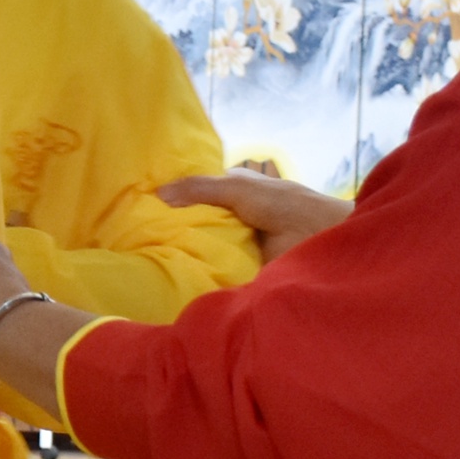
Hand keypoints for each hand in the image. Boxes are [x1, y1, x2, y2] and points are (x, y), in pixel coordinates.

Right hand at [159, 169, 353, 262]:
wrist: (317, 237)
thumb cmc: (282, 203)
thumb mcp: (237, 187)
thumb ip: (200, 188)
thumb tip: (158, 193)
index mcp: (233, 188)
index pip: (197, 191)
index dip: (175, 195)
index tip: (145, 203)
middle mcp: (233, 214)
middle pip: (196, 219)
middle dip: (175, 225)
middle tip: (142, 233)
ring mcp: (237, 241)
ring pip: (203, 243)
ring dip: (186, 249)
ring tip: (150, 255)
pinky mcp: (241, 266)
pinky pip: (214, 266)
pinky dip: (200, 268)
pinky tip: (174, 271)